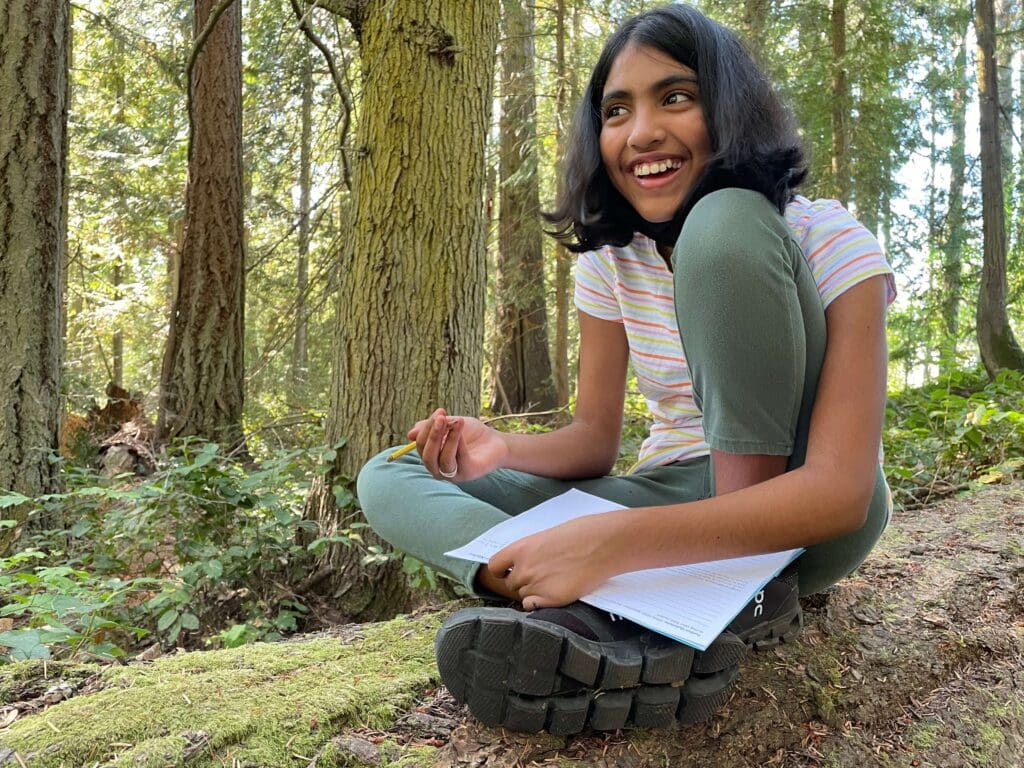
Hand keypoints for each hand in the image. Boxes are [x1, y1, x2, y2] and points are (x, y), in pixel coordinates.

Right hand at [408, 408, 508, 481]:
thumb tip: (410, 434)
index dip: (427, 427)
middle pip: (427, 455)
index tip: (440, 411)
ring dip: (447, 438)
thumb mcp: (451, 425)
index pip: (420, 444)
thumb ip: (433, 427)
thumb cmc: (473, 434)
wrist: (497, 442)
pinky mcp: (467, 474)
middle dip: (432, 434)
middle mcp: (439, 468)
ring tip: (457, 421)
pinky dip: (458, 442)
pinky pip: (458, 459)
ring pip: (441, 459)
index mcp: (432, 456)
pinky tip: (462, 428)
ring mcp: (453, 474)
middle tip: (441, 417)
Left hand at [487, 514, 619, 608]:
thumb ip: (531, 552)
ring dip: (533, 592)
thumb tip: (526, 562)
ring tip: (553, 582)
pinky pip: (533, 607)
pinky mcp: (550, 600)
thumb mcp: (548, 537)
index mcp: (521, 549)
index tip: (507, 573)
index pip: (495, 566)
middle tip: (541, 576)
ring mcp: (536, 586)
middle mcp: (524, 569)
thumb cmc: (581, 535)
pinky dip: (539, 604)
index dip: (501, 571)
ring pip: (523, 596)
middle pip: (511, 584)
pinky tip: (552, 595)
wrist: (602, 544)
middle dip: (522, 582)